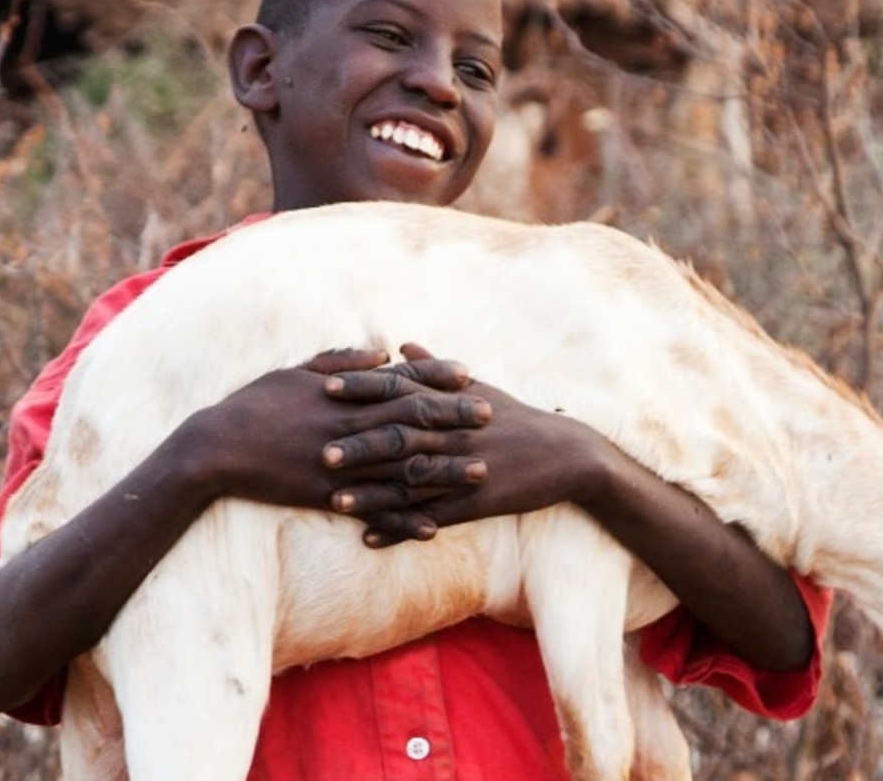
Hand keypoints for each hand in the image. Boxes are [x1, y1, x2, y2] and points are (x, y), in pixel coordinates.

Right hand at [170, 346, 492, 533]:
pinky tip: (434, 528)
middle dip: (454, 418)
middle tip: (492, 414)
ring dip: (444, 470)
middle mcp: (348, 428)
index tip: (469, 372)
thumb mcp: (296, 371)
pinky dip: (404, 520)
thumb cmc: (254, 403)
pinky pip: (374, 511)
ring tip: (481, 471)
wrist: (215, 449)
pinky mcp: (328, 498)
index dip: (436, 377)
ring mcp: (341, 466)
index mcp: (343, 394)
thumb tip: (382, 352)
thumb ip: (342, 360)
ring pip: (402, 468)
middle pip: (412, 421)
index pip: (401, 381)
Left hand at [322, 347, 617, 546]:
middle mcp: (454, 434)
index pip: (400, 390)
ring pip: (410, 483)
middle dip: (358, 445)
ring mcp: (464, 471)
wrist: (566, 455)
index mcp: (450, 403)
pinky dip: (398, 529)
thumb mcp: (475, 388)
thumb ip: (431, 370)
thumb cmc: (515, 417)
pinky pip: (430, 518)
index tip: (326, 387)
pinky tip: (368, 539)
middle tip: (317, 451)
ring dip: (371, 495)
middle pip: (399, 437)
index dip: (363, 388)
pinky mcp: (475, 504)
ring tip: (333, 503)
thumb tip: (398, 344)